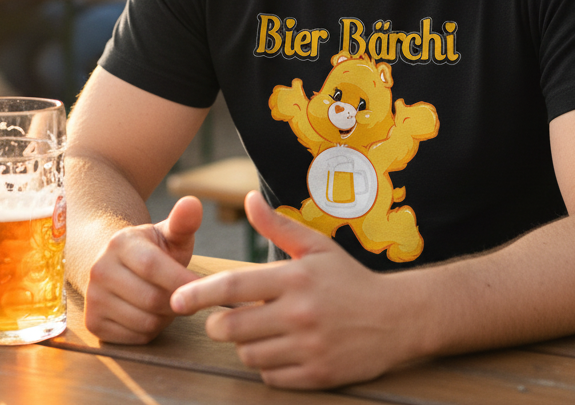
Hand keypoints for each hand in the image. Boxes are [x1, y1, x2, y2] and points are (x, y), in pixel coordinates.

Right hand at [83, 195, 202, 343]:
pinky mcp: (93, 323)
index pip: (153, 266)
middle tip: (186, 295)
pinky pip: (135, 338)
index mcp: (120, 243)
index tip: (203, 286)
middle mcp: (100, 270)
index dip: (181, 279)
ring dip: (165, 318)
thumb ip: (183, 221)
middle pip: (152, 299)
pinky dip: (151, 331)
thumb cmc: (152, 250)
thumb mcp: (168, 233)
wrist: (117, 265)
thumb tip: (193, 203)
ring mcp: (92, 298)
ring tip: (167, 301)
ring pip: (145, 322)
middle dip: (177, 301)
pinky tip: (151, 313)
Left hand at [170, 192, 406, 388]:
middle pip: (233, 327)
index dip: (200, 293)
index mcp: (295, 278)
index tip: (177, 299)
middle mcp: (299, 313)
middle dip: (219, 324)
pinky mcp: (316, 375)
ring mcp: (308, 347)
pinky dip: (268, 366)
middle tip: (224, 318)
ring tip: (259, 332)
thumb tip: (248, 199)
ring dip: (245, 346)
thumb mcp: (316, 247)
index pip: (234, 286)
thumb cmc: (350, 279)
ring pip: (249, 355)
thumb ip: (278, 226)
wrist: (397, 318)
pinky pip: (271, 376)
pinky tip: (280, 349)